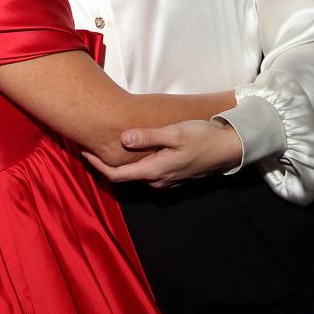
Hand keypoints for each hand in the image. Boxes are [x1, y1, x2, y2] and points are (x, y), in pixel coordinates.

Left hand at [81, 119, 242, 187]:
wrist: (230, 147)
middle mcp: (158, 180)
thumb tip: (122, 139)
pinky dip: (135, 163)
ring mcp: (167, 180)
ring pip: (137, 175)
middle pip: (124, 176)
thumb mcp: (174, 133)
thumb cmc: (203, 137)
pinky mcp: (174, 175)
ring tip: (107, 146)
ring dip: (120, 164)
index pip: (117, 175)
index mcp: (155, 171)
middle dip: (105, 164)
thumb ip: (148, 137)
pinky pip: (148, 172)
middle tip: (91, 146)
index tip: (83, 151)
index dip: (97, 165)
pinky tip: (133, 150)